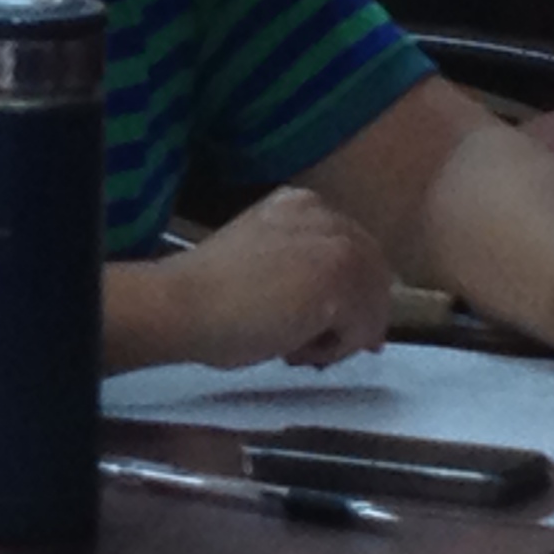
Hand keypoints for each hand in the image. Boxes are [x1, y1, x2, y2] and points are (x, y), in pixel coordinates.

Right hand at [164, 188, 396, 368]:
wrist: (180, 304)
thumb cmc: (205, 294)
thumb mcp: (262, 261)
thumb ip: (302, 271)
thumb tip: (343, 314)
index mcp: (301, 203)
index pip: (353, 250)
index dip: (350, 292)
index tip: (332, 326)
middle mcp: (324, 214)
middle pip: (373, 274)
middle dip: (354, 315)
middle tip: (319, 347)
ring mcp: (336, 243)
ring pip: (371, 303)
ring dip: (342, 335)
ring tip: (295, 348)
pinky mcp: (340, 279)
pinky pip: (363, 329)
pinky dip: (335, 350)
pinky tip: (294, 350)